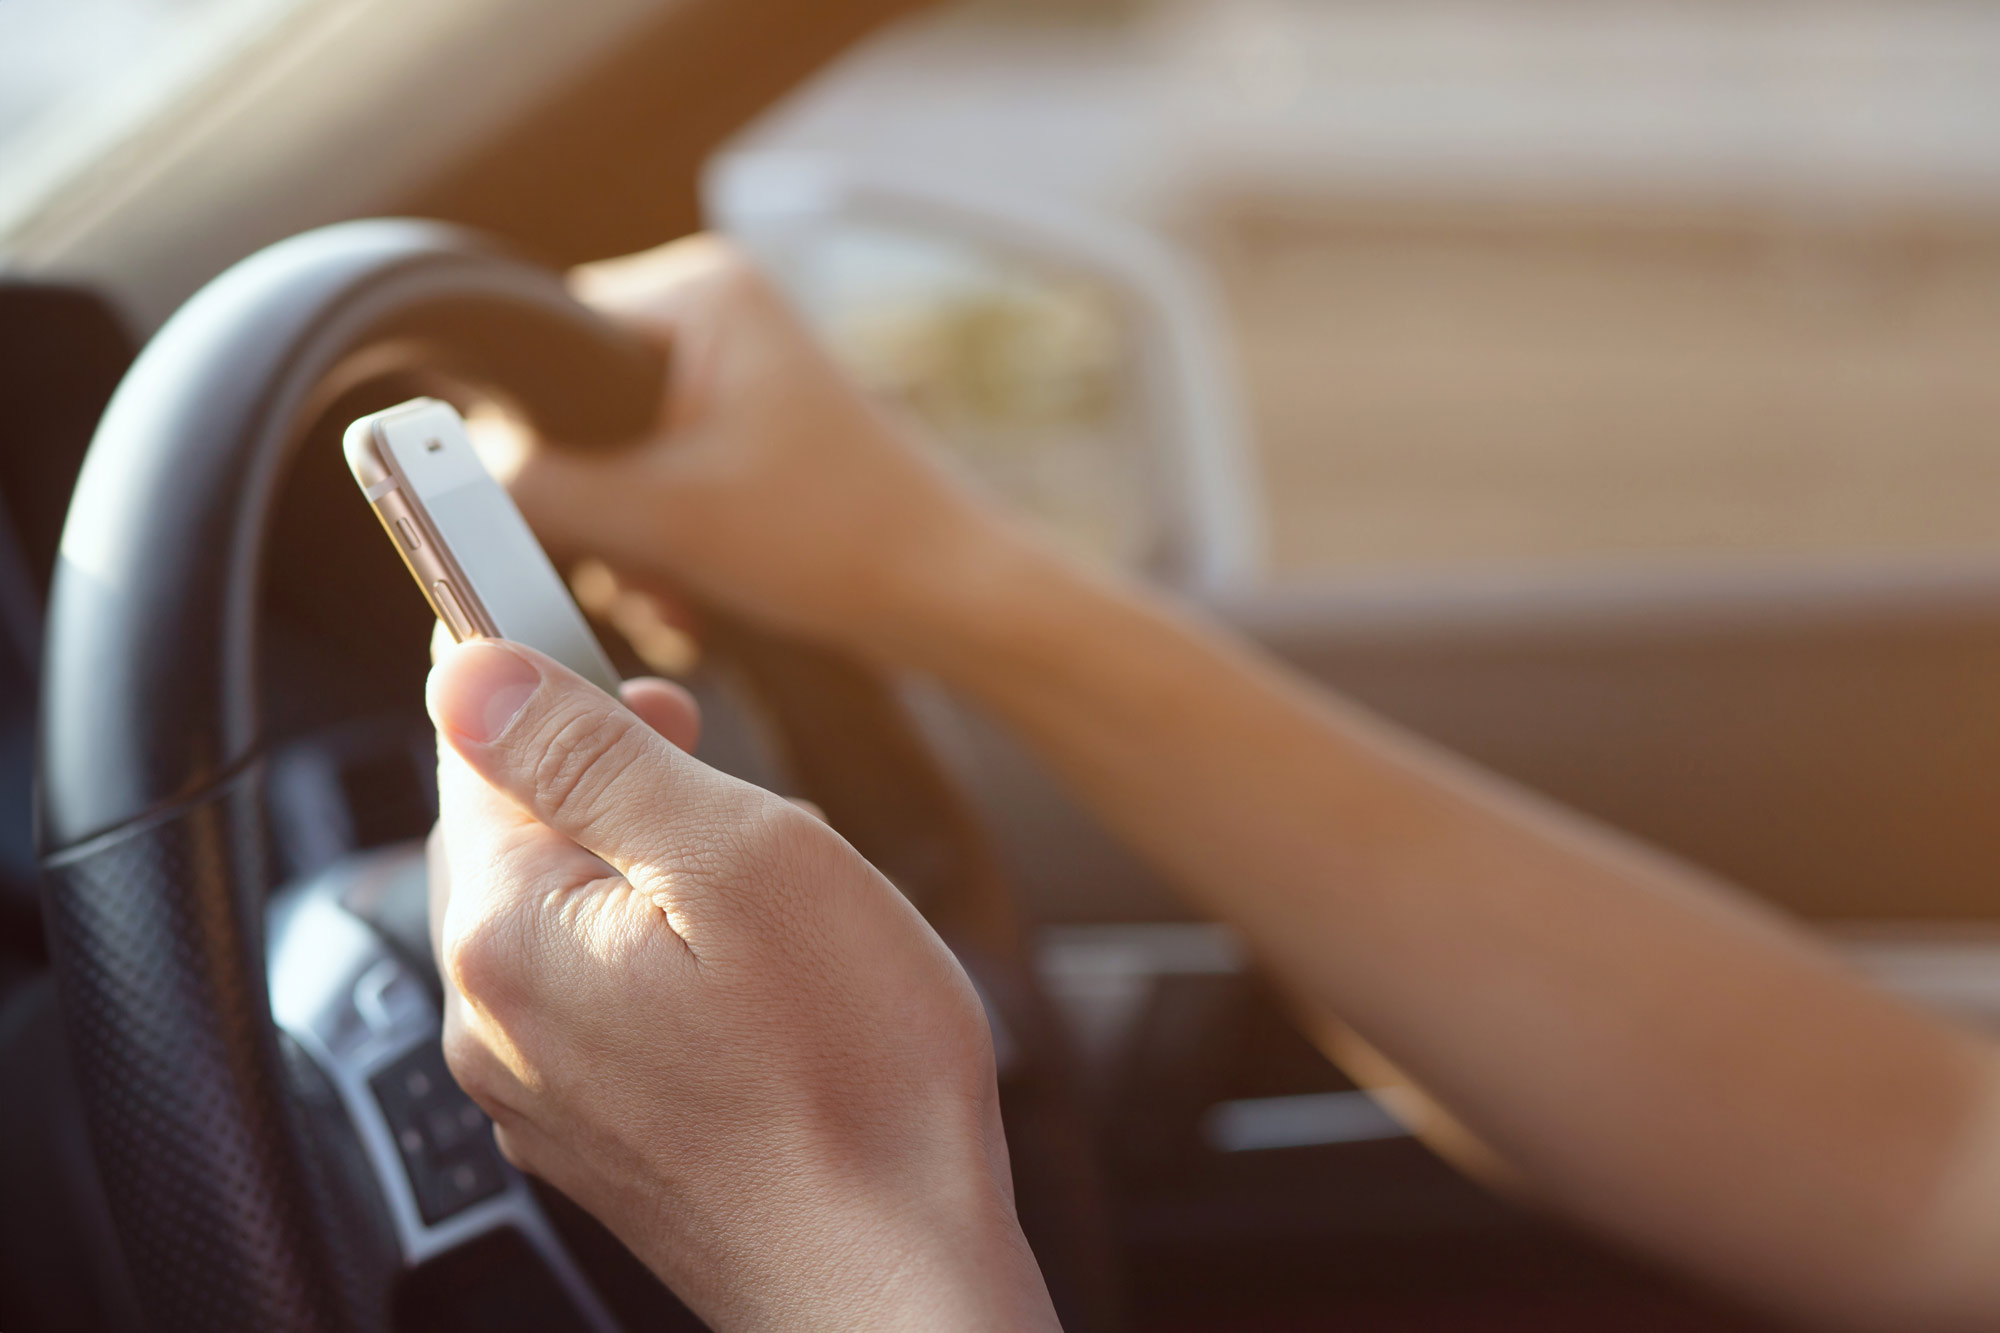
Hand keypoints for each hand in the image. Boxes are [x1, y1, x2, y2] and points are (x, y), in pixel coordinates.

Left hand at [426, 639, 1057, 1330]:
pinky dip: (646, 944)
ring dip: (629, 859)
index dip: (520, 664)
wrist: (892, 1274)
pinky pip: (591, 995)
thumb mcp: (740, 860)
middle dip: (591, 768)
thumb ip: (593, 759)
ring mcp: (542, 1086)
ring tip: (743, 859)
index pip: (471, 748)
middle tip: (686, 733)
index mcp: (513, 933)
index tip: (544, 601)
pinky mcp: (597, 1131)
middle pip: (512, 834)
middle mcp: (497, 1018)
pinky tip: (740, 962)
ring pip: (559, 915)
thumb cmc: (850, 1075)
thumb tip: (472, 673)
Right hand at [486, 235, 1026, 664]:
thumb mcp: (663, 516)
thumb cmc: (839, 538)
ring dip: (634, 546)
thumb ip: (542, 488)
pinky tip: (698, 598)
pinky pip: (665, 490)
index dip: (534, 440)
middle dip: (598, 512)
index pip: (548, 347)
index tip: (552, 509)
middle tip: (637, 563)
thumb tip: (448, 479)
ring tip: (680, 589)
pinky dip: (670, 551)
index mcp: (701, 290)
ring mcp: (740, 380)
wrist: (948, 600)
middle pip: (580, 416)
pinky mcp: (754, 442)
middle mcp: (719, 316)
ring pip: (620, 467)